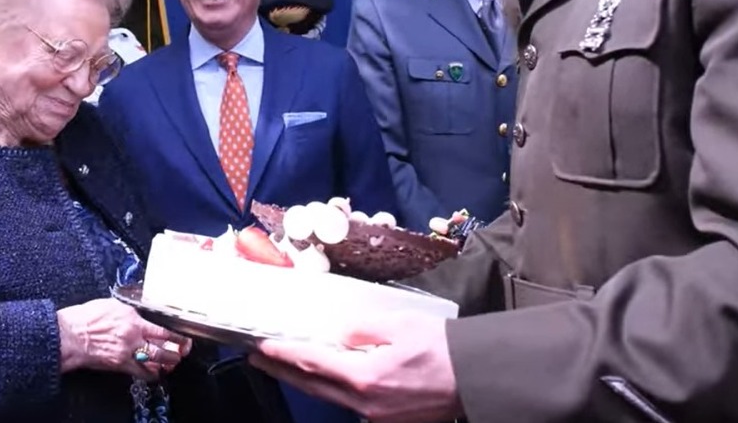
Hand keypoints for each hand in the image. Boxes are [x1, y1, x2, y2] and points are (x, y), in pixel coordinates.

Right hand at [57, 298, 192, 380]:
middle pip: (162, 350)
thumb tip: (139, 315)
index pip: (162, 331)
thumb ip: (130, 312)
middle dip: (176, 353)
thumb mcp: (112, 305)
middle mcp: (133, 338)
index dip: (177, 338)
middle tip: (182, 353)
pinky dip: (150, 374)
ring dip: (166, 365)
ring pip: (154, 363)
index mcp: (133, 321)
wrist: (70, 335)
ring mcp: (127, 354)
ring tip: (171, 364)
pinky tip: (154, 373)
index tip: (183, 340)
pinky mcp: (119, 365)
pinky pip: (140, 373)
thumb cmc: (86, 318)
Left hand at [249, 313, 459, 422]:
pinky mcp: (389, 421)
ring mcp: (377, 417)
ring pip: (330, 397)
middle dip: (284, 371)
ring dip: (306, 380)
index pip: (312, 362)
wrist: (478, 377)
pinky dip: (332, 390)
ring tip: (286, 365)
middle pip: (313, 385)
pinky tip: (325, 378)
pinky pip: (351, 405)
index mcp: (364, 378)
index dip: (283, 354)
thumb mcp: (398, 324)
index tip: (261, 346)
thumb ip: (360, 328)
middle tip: (259, 358)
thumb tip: (336, 333)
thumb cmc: (442, 346)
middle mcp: (365, 404)